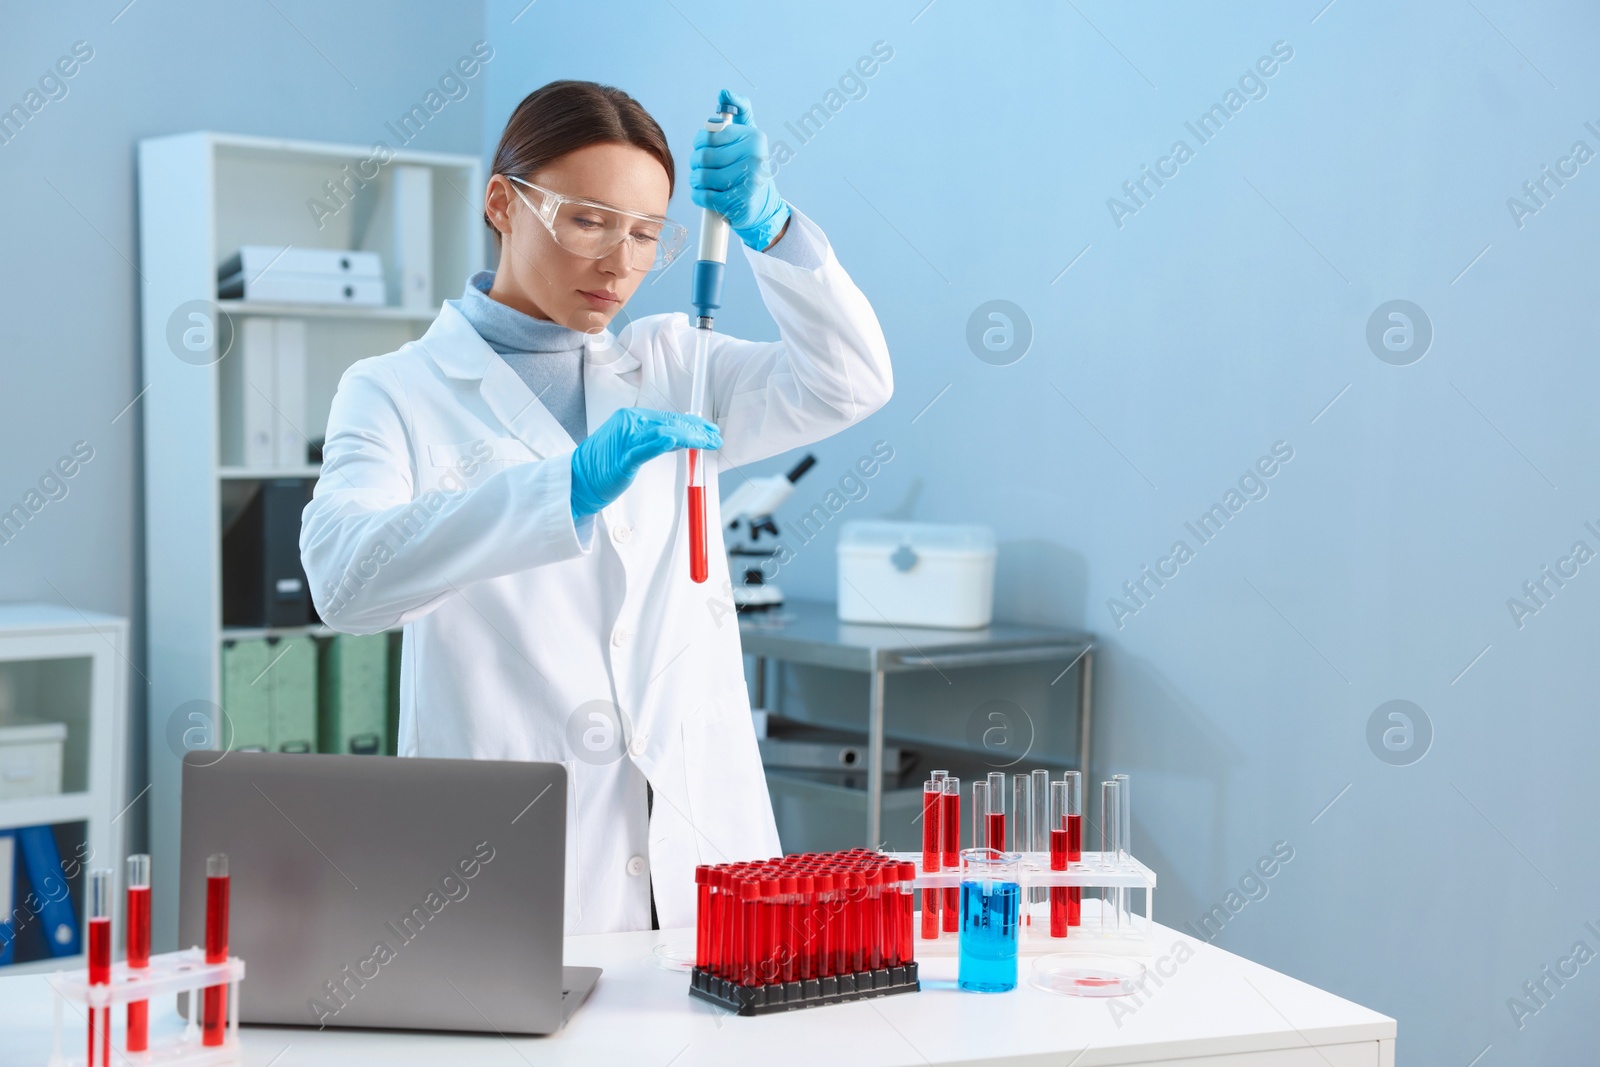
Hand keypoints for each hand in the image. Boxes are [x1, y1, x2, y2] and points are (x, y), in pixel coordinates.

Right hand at [570, 408, 720, 518]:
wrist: (578, 477)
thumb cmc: (605, 462)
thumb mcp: (633, 445)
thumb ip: (654, 440)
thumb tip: (680, 438)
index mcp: (632, 418)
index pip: (669, 418)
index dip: (693, 424)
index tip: (710, 430)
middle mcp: (630, 423)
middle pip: (670, 424)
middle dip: (697, 431)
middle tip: (716, 437)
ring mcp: (625, 440)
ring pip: (663, 434)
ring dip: (689, 438)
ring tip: (707, 442)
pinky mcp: (621, 460)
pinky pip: (642, 451)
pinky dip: (658, 444)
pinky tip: (673, 440)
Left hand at [691, 88, 791, 251]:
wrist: (764, 207)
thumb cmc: (750, 168)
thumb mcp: (749, 138)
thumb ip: (739, 113)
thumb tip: (724, 92)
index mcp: (754, 137)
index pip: (709, 134)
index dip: (699, 143)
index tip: (703, 148)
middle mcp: (755, 156)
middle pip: (703, 156)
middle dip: (696, 164)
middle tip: (700, 168)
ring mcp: (749, 180)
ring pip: (702, 176)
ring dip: (696, 181)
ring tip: (703, 182)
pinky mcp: (740, 202)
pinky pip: (704, 195)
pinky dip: (699, 196)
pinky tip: (705, 195)